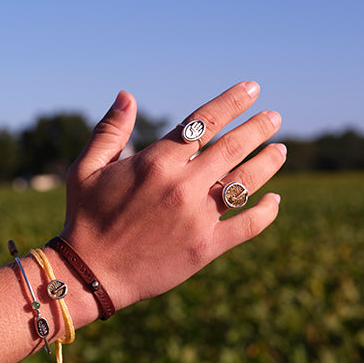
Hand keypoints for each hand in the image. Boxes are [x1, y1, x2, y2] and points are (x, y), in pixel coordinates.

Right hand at [61, 81, 286, 309]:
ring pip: (246, 181)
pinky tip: (274, 201)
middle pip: (233, 147)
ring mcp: (197, 216)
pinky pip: (248, 225)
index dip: (232, 102)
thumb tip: (127, 95)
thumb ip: (110, 131)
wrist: (89, 273)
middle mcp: (182, 185)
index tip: (252, 89)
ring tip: (279, 150)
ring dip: (268, 162)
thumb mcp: (86, 169)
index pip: (204, 122)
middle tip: (273, 118)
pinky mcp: (205, 246)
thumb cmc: (84, 218)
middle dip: (258, 127)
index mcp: (156, 162)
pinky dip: (266, 212)